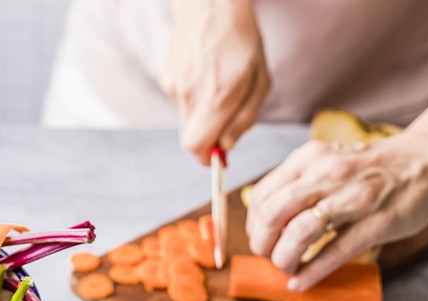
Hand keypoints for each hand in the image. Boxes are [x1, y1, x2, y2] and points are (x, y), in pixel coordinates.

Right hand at [160, 0, 270, 164]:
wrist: (210, 5)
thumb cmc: (241, 40)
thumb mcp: (260, 80)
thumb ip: (245, 118)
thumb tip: (227, 146)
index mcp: (217, 94)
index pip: (196, 147)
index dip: (208, 158)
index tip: (219, 156)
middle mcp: (190, 93)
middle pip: (190, 139)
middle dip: (208, 139)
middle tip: (226, 120)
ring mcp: (174, 86)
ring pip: (186, 122)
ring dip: (202, 117)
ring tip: (218, 89)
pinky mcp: (166, 80)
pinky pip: (181, 104)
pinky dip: (194, 101)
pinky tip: (205, 77)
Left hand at [246, 134, 427, 290]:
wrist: (426, 160)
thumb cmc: (368, 168)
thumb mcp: (326, 161)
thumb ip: (296, 185)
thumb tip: (263, 222)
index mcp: (309, 159)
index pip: (262, 196)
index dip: (253, 225)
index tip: (259, 239)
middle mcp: (327, 174)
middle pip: (273, 215)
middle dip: (262, 245)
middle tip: (267, 257)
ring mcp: (354, 198)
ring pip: (299, 233)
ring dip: (283, 259)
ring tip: (286, 268)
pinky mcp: (377, 223)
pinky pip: (334, 253)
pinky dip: (311, 273)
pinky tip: (300, 282)